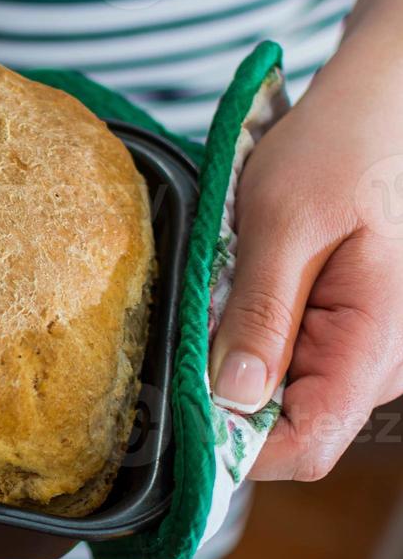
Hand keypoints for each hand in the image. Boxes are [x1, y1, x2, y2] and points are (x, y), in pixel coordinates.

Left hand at [210, 58, 402, 480]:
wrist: (382, 108)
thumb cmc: (340, 151)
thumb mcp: (283, 224)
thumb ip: (260, 312)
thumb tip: (230, 394)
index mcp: (373, 344)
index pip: (307, 447)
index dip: (236, 450)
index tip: (176, 421)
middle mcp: (379, 364)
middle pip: (289, 429)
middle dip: (226, 398)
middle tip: (189, 332)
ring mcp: (364, 352)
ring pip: (284, 397)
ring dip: (235, 363)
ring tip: (222, 295)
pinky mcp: (344, 333)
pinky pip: (290, 363)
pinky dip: (251, 339)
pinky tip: (239, 292)